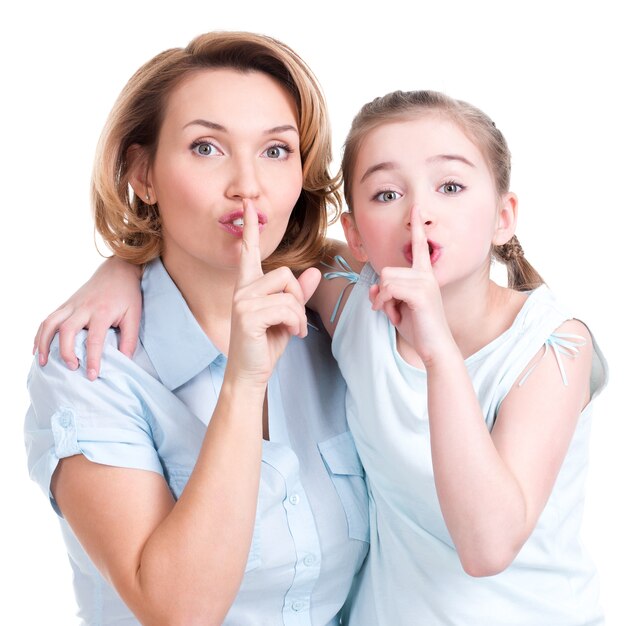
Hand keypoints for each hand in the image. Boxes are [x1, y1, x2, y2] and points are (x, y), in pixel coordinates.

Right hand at [33, 258, 141, 379]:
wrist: (118, 270)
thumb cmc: (127, 295)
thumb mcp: (134, 315)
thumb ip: (130, 338)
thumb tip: (125, 360)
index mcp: (101, 312)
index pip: (94, 340)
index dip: (92, 359)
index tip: (91, 375)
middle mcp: (83, 308)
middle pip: (67, 331)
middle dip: (66, 352)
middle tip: (72, 368)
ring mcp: (71, 305)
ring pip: (50, 323)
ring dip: (44, 343)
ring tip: (43, 362)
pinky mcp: (66, 304)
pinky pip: (48, 319)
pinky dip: (40, 334)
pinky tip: (37, 348)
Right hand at [226, 200, 320, 385]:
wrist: (250, 374)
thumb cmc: (265, 344)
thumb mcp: (287, 316)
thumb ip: (298, 294)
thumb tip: (315, 273)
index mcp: (248, 286)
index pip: (249, 251)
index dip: (251, 228)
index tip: (248, 204)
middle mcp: (242, 289)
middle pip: (285, 273)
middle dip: (299, 298)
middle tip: (296, 320)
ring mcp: (242, 301)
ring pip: (288, 291)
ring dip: (299, 314)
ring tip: (293, 330)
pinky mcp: (247, 314)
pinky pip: (286, 308)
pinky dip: (296, 323)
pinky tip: (291, 335)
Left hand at [369, 205, 451, 364]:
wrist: (435, 348)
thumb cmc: (419, 329)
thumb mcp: (398, 308)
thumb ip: (387, 293)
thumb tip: (376, 285)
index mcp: (424, 275)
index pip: (419, 247)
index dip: (418, 227)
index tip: (417, 207)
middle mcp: (426, 275)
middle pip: (386, 270)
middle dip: (381, 292)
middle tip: (388, 308)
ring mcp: (425, 283)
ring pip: (385, 279)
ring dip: (381, 299)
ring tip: (391, 313)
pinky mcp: (420, 293)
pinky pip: (389, 289)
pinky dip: (383, 302)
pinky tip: (390, 314)